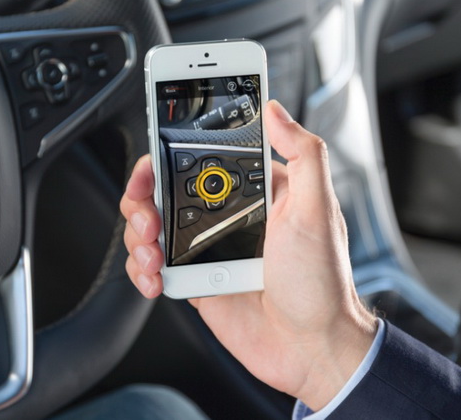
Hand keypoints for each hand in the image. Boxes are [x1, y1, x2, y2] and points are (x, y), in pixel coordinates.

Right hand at [119, 100, 376, 409]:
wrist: (312, 349)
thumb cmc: (322, 283)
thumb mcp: (317, 210)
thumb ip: (303, 154)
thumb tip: (275, 110)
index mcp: (254, 192)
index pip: (200, 158)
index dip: (167, 154)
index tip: (152, 161)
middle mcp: (227, 216)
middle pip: (165, 190)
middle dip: (142, 198)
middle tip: (147, 216)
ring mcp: (206, 248)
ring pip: (152, 227)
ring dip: (139, 237)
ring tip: (153, 255)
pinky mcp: (194, 279)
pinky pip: (153, 266)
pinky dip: (142, 270)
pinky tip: (155, 279)